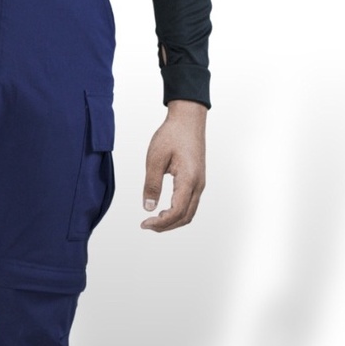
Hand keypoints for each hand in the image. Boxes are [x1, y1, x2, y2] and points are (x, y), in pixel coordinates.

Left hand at [141, 99, 206, 230]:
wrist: (188, 120)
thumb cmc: (172, 135)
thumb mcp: (155, 159)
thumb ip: (152, 185)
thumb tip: (148, 208)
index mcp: (188, 179)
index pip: (177, 212)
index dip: (160, 222)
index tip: (144, 223)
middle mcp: (198, 184)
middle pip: (185, 217)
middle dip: (166, 226)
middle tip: (147, 225)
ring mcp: (200, 183)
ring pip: (189, 213)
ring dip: (172, 221)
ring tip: (154, 220)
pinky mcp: (198, 180)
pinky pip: (190, 204)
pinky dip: (177, 213)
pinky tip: (164, 210)